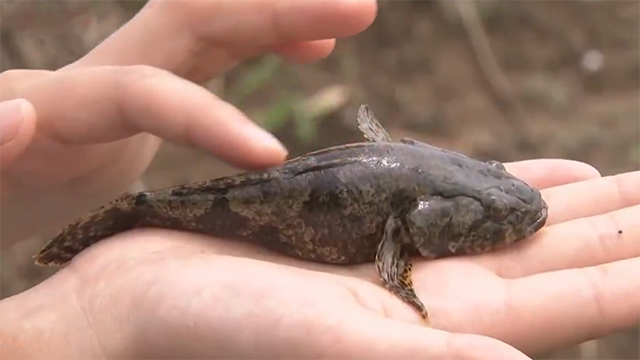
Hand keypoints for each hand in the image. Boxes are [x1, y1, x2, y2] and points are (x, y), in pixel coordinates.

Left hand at [0, 0, 376, 243]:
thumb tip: (16, 112)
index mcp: (58, 106)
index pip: (142, 92)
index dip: (205, 116)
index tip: (272, 156)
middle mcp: (99, 75)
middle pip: (192, 22)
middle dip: (273, 12)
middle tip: (357, 10)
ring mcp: (127, 76)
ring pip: (211, 25)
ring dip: (278, 16)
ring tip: (346, 19)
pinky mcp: (146, 89)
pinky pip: (214, 52)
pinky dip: (262, 39)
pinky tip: (304, 48)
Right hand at [8, 158, 638, 359]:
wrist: (148, 301)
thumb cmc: (217, 328)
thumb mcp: (328, 341)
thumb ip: (427, 355)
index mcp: (446, 326)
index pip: (576, 299)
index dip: (639, 274)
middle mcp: (442, 292)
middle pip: (564, 257)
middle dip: (628, 228)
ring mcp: (410, 253)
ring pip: (523, 223)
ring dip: (583, 205)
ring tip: (635, 183)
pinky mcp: (374, 220)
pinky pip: (464, 195)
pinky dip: (516, 181)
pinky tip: (557, 170)